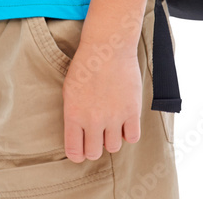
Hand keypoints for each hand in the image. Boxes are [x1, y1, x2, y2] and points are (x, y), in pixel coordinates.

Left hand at [61, 43, 141, 161]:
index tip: (81, 149)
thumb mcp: (69, 90)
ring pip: (114, 147)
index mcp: (74, 114)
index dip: (78, 154)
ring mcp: (114, 116)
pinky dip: (129, 132)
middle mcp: (93, 119)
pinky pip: (132, 137)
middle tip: (97, 136)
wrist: (107, 47)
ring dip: (112, 138)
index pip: (74, 152)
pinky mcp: (132, 111)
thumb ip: (74, 115)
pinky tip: (124, 121)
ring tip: (111, 124)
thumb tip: (78, 136)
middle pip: (94, 153)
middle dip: (95, 147)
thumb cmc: (86, 65)